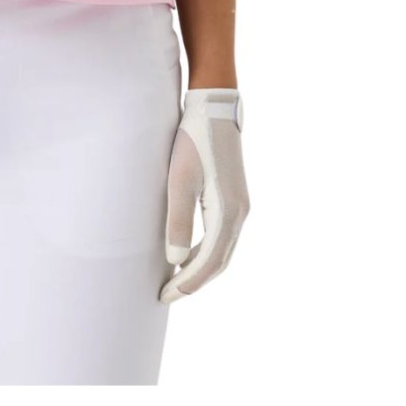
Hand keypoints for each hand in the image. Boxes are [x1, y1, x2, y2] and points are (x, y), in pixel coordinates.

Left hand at [160, 88, 248, 302]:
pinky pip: (223, 236)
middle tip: (166, 295)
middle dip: (194, 282)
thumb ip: (178, 221)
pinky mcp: (235, 198)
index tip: (164, 296)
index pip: (209, 262)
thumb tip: (175, 261)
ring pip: (223, 251)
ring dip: (201, 269)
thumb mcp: (179, 180)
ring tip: (175, 280)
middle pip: (219, 262)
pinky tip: (187, 253)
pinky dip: (206, 252)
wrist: (214, 108)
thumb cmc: (193, 141)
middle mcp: (240, 213)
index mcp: (228, 212)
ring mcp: (240, 206)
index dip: (187, 283)